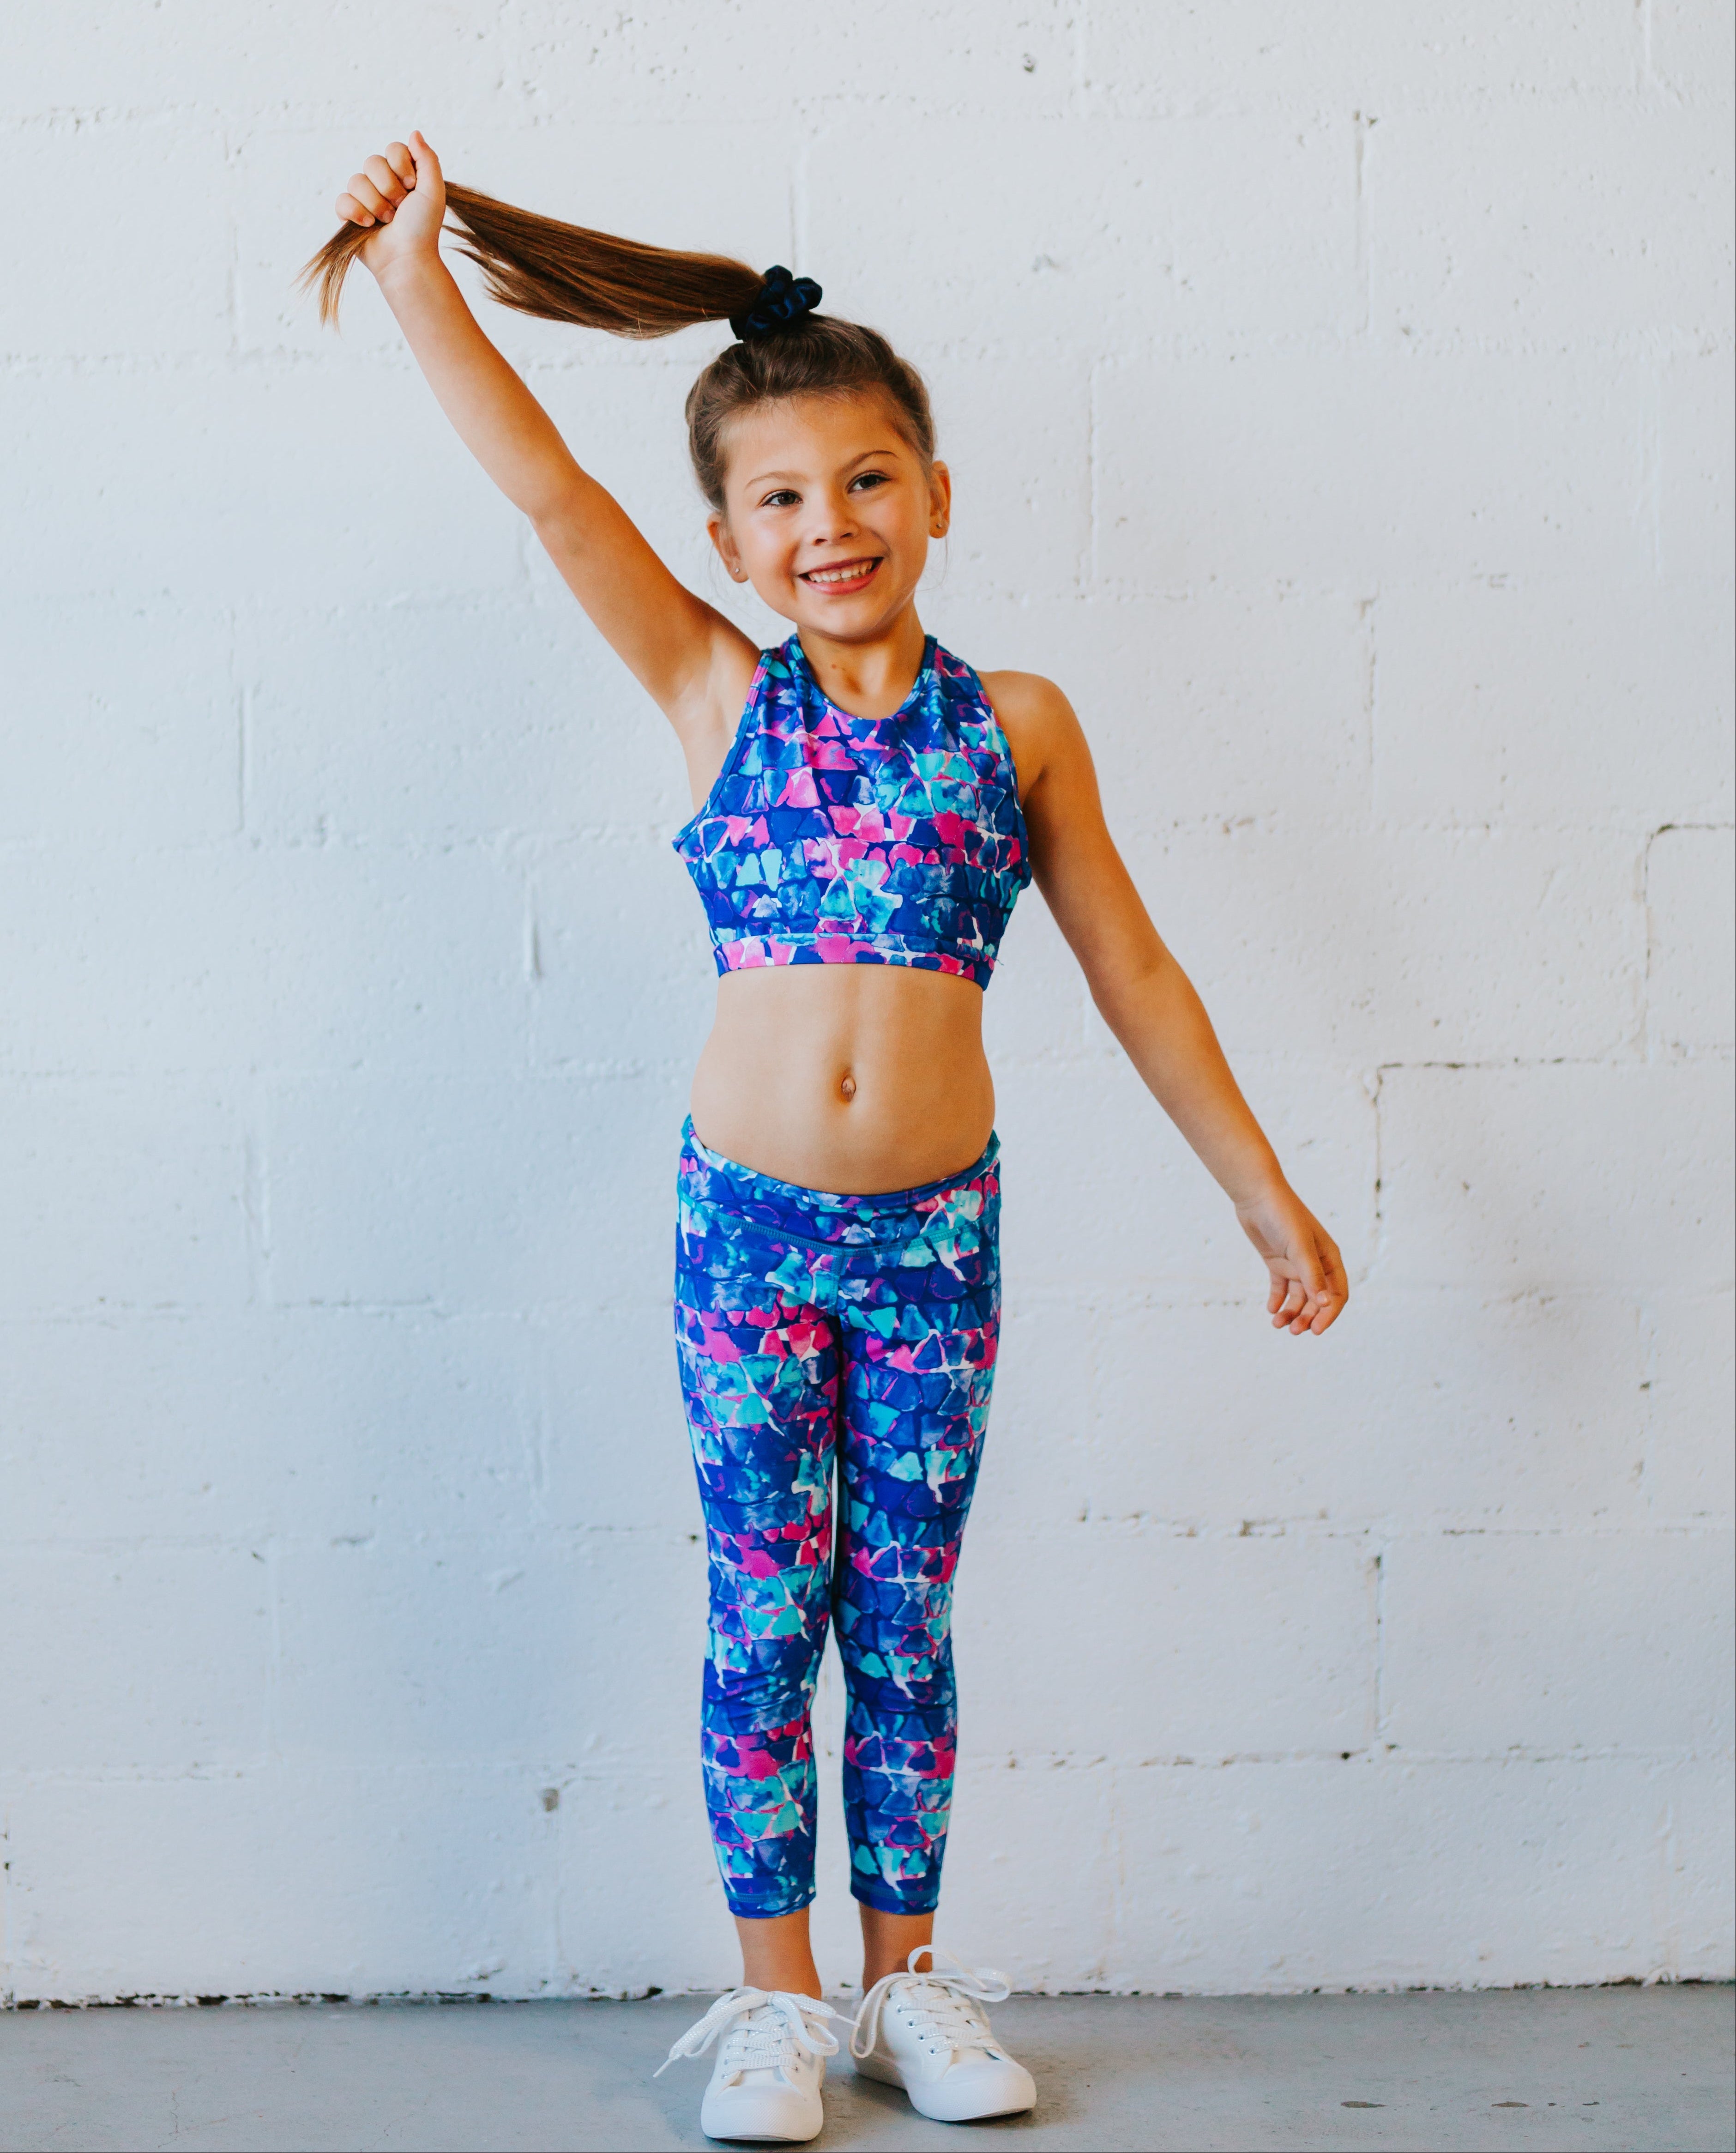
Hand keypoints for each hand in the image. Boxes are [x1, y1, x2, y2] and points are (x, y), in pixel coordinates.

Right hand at [334, 131, 445, 279]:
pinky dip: (356, 213)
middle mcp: (381, 182)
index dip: (401, 166)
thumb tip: (414, 132)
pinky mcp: (349, 214)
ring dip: (376, 204)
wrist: (407, 259)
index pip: (393, 149)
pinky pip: (342, 200)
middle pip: (372, 162)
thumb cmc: (423, 229)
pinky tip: (369, 226)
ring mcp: (363, 197)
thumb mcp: (433, 191)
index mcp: (401, 174)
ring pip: (356, 181)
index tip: (412, 187)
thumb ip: (427, 159)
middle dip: (389, 188)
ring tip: (388, 221)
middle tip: (400, 209)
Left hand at [1236, 1185, 1347, 1335]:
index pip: (1337, 1294)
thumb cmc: (1283, 1216)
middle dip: (1307, 1317)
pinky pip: (1281, 1288)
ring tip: (1277, 1323)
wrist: (1256, 1196)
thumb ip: (1312, 1276)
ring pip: (1298, 1297)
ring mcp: (1296, 1264)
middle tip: (1293, 1331)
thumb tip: (1325, 1304)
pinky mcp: (1277, 1263)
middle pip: (1317, 1300)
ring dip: (1291, 1312)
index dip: (1329, 1314)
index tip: (1316, 1330)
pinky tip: (1271, 1310)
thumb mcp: (1300, 1247)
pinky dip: (1278, 1301)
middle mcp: (1316, 1263)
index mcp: (1329, 1258)